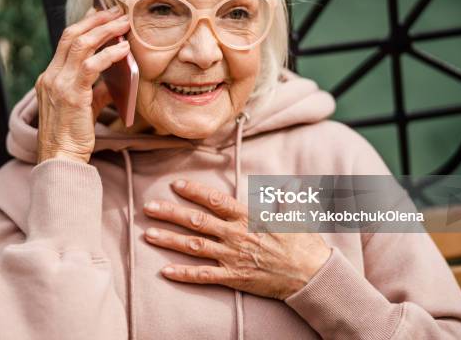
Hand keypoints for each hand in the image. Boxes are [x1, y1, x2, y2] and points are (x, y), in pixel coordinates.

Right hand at [35, 5, 130, 163]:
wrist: (61, 158)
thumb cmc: (73, 137)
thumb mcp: (85, 108)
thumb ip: (97, 91)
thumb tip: (116, 78)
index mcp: (49, 78)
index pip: (66, 41)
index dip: (85, 24)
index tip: (102, 14)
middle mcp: (50, 76)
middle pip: (72, 35)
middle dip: (96, 19)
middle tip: (116, 11)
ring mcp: (57, 84)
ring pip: (80, 44)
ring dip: (104, 30)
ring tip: (123, 23)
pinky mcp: (71, 94)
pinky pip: (91, 65)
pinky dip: (109, 54)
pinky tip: (124, 50)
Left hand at [143, 179, 331, 299]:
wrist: (311, 275)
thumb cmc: (303, 243)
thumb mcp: (294, 214)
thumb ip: (284, 197)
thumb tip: (287, 183)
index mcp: (248, 217)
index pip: (215, 200)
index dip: (194, 192)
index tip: (176, 185)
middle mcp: (236, 235)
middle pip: (197, 221)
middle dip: (171, 213)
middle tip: (149, 208)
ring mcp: (232, 257)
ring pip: (194, 247)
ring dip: (170, 240)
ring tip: (148, 235)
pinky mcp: (233, 277)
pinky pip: (204, 276)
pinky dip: (184, 274)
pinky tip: (165, 271)